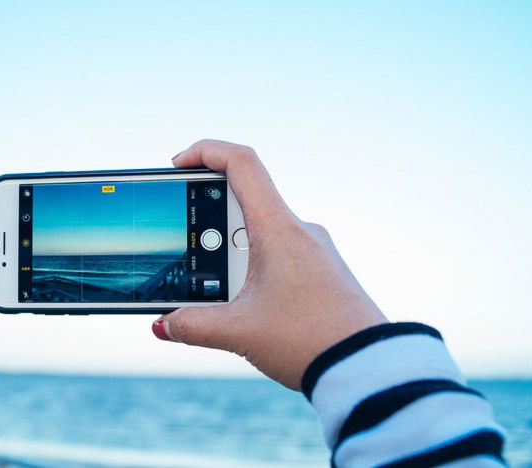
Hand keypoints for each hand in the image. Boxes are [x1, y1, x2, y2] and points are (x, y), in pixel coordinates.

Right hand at [152, 140, 387, 389]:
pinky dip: (252, 267)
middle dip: (207, 222)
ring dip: (229, 252)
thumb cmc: (311, 341)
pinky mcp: (321, 270)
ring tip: (216, 292)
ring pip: (261, 232)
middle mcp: (300, 230)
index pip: (242, 163)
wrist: (368, 368)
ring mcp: (314, 249)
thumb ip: (192, 325)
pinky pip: (279, 254)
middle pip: (245, 200)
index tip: (177, 164)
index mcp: (279, 229)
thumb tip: (163, 324)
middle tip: (187, 249)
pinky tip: (245, 304)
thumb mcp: (239, 332)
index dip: (205, 150)